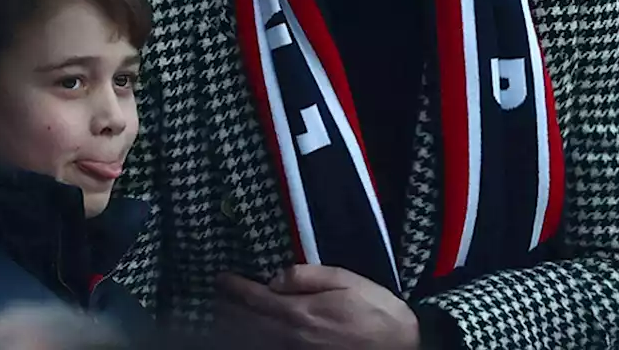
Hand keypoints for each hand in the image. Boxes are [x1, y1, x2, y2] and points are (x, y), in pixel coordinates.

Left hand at [216, 265, 420, 349]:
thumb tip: (275, 278)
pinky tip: (250, 335)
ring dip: (235, 328)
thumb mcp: (345, 280)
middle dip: (228, 308)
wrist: (401, 346)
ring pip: (254, 341)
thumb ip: (306, 276)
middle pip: (247, 324)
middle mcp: (291, 337)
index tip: (221, 278)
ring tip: (224, 314)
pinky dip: (253, 342)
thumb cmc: (375, 310)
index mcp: (300, 312)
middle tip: (217, 295)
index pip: (254, 299)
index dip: (234, 288)